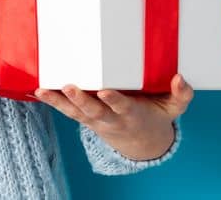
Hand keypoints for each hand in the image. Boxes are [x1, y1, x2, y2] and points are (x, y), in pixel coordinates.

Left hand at [34, 74, 194, 160]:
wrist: (141, 142)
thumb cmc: (156, 117)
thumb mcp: (174, 109)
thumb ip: (181, 94)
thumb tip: (180, 78)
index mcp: (132, 115)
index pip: (122, 107)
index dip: (114, 100)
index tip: (105, 91)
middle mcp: (110, 119)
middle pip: (94, 111)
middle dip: (81, 100)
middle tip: (69, 87)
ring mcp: (95, 120)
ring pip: (75, 112)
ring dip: (59, 102)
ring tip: (43, 90)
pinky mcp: (85, 117)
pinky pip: (67, 111)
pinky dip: (53, 102)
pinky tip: (39, 90)